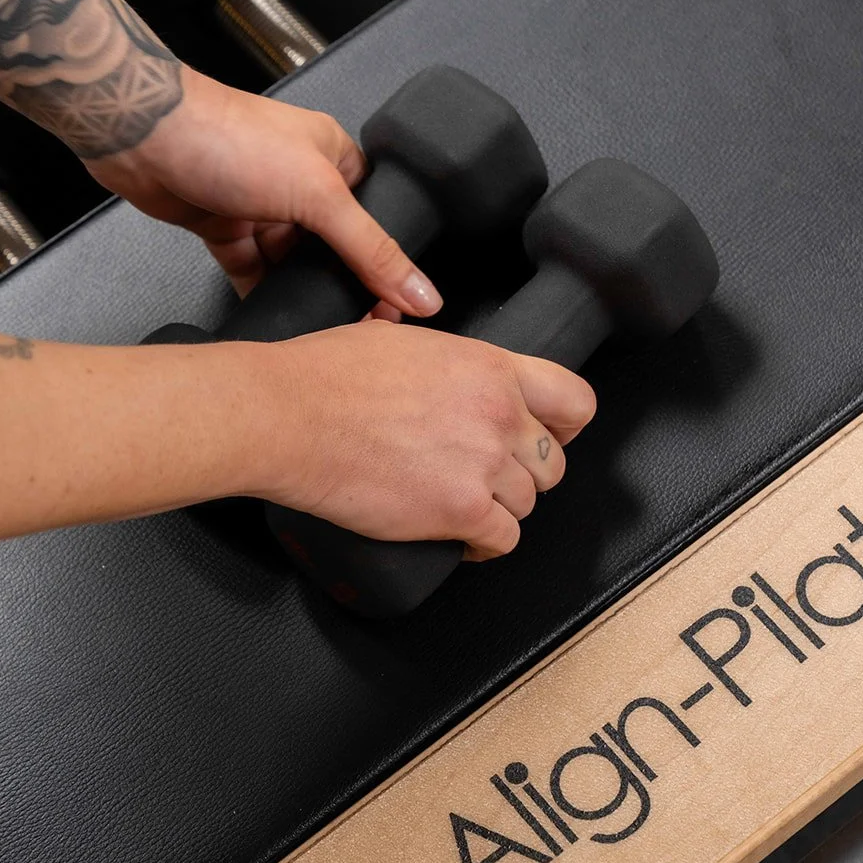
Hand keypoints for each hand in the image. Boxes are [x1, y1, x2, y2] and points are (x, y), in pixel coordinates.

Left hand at [87, 66, 440, 314]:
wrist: (144, 138)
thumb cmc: (227, 136)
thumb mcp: (319, 195)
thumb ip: (371, 249)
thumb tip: (421, 290)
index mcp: (334, 157)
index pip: (376, 216)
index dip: (387, 260)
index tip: (396, 305)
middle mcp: (299, 180)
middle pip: (334, 246)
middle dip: (342, 281)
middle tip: (357, 322)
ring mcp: (261, 205)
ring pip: (293, 263)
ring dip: (300, 289)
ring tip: (316, 321)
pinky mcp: (225, 227)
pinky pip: (253, 270)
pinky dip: (262, 292)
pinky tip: (274, 314)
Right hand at [251, 321, 595, 558]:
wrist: (288, 414)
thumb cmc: (322, 374)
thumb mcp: (391, 335)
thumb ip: (425, 341)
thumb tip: (405, 317)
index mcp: (489, 367)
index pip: (575, 401)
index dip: (565, 427)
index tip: (549, 438)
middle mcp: (498, 413)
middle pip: (552, 463)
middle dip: (524, 475)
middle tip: (490, 478)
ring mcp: (483, 464)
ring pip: (527, 505)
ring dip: (499, 510)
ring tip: (465, 508)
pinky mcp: (459, 510)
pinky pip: (503, 540)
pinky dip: (483, 545)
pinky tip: (460, 538)